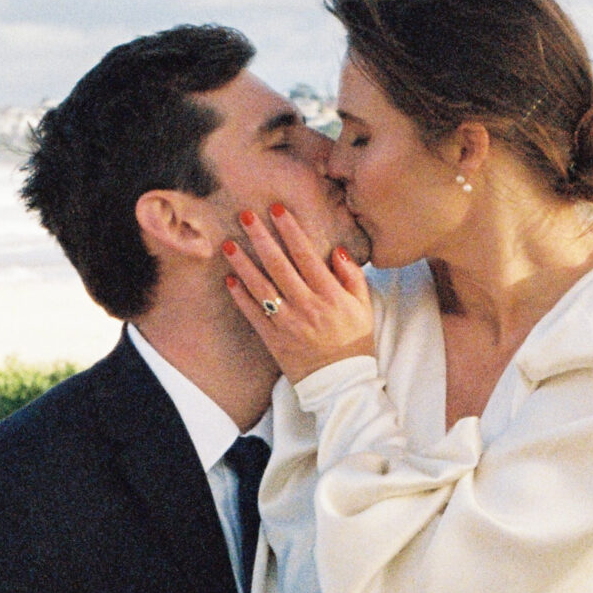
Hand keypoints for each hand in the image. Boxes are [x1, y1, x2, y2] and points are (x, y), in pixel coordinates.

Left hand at [222, 203, 373, 381]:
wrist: (342, 383)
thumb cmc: (354, 341)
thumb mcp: (364, 307)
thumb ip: (352, 276)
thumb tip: (337, 250)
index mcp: (330, 295)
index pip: (306, 255)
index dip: (290, 230)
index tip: (277, 210)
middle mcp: (307, 306)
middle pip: (279, 266)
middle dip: (261, 238)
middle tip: (245, 216)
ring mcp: (288, 324)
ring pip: (262, 288)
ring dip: (244, 265)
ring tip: (229, 245)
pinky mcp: (275, 341)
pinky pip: (255, 316)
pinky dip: (241, 298)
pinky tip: (230, 280)